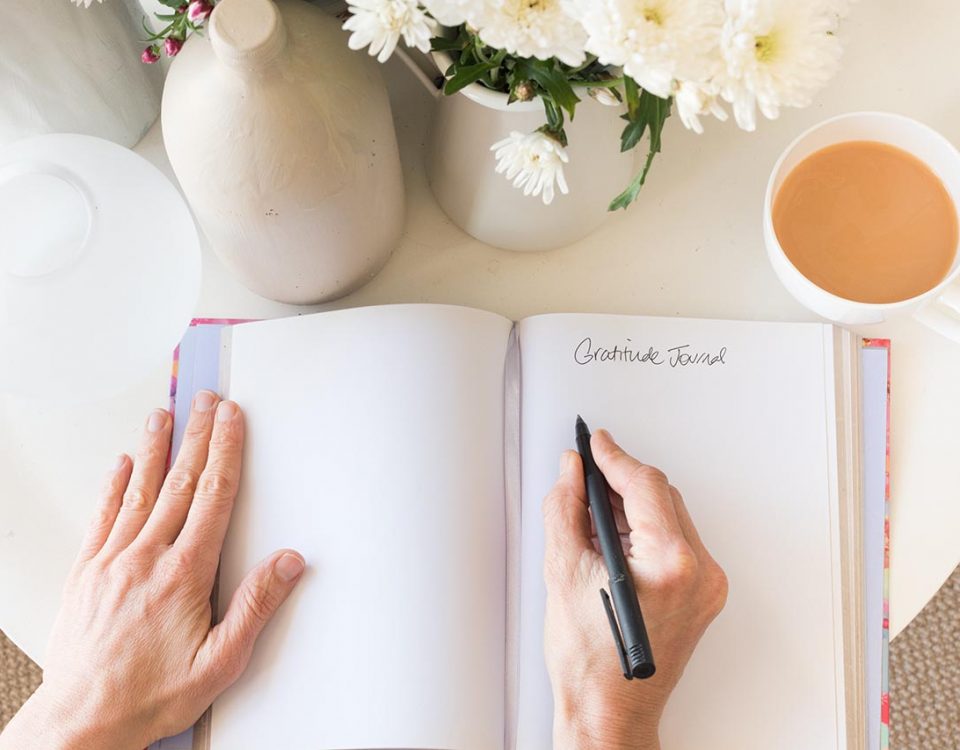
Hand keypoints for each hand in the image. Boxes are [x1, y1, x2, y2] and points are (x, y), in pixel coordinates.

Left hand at [0, 392, 304, 749]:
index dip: (226, 451)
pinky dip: (112, 487)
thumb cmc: (151, 694)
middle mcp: (146, 558)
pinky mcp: (86, 573)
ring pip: (138, 491)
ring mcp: (111, 562)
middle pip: (179, 482)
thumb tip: (288, 562)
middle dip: (198, 436)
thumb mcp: (221, 662)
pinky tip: (120, 465)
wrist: (83, 720)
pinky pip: (102, 518)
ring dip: (154, 449)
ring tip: (163, 415)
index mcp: (184, 573)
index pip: (212, 496)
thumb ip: (256, 606)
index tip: (232, 418)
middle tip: (206, 400)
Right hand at [542, 429, 727, 749]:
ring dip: (632, 506)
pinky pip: (675, 543)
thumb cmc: (590, 662)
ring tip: (593, 510)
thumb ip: (566, 508)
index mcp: (671, 563)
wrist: (609, 711)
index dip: (614, 457)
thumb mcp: (563, 571)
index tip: (595, 443)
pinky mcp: (702, 596)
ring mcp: (706, 587)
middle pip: (662, 497)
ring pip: (670, 518)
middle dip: (622, 482)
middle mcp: (700, 573)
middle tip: (587, 475)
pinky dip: (645, 531)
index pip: (645, 486)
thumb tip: (572, 472)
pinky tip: (614, 536)